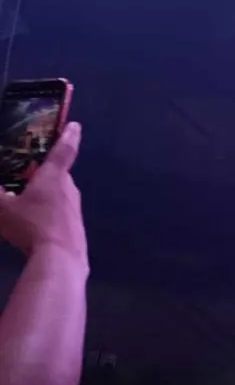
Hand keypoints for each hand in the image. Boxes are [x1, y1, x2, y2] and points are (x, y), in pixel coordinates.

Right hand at [0, 122, 85, 261]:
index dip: (67, 135)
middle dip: (42, 174)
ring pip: (59, 196)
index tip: (74, 125)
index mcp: (53, 177)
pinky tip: (33, 227)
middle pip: (57, 175)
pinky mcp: (76, 228)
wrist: (60, 259)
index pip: (63, 150)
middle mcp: (69, 189)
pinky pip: (59, 214)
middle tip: (25, 175)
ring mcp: (75, 210)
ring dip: (44, 196)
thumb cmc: (30, 225)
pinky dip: (47, 215)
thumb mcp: (1, 208)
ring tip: (24, 204)